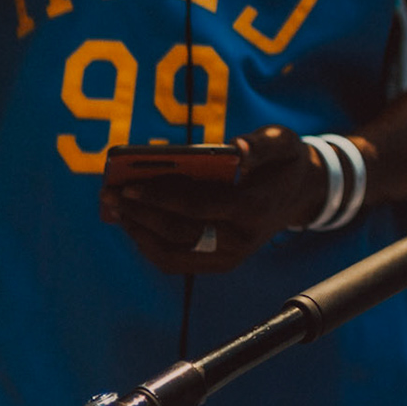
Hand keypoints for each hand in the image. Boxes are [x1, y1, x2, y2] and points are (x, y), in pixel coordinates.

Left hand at [99, 125, 324, 274]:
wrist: (297, 193)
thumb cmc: (283, 162)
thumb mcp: (283, 142)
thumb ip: (260, 145)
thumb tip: (234, 150)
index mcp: (256, 207)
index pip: (199, 207)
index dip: (161, 197)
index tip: (128, 185)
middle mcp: (241, 240)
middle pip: (179, 232)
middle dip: (140, 213)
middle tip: (109, 195)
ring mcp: (229, 257)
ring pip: (172, 254)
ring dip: (138, 233)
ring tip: (115, 209)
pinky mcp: (219, 263)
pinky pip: (175, 261)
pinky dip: (149, 244)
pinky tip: (133, 223)